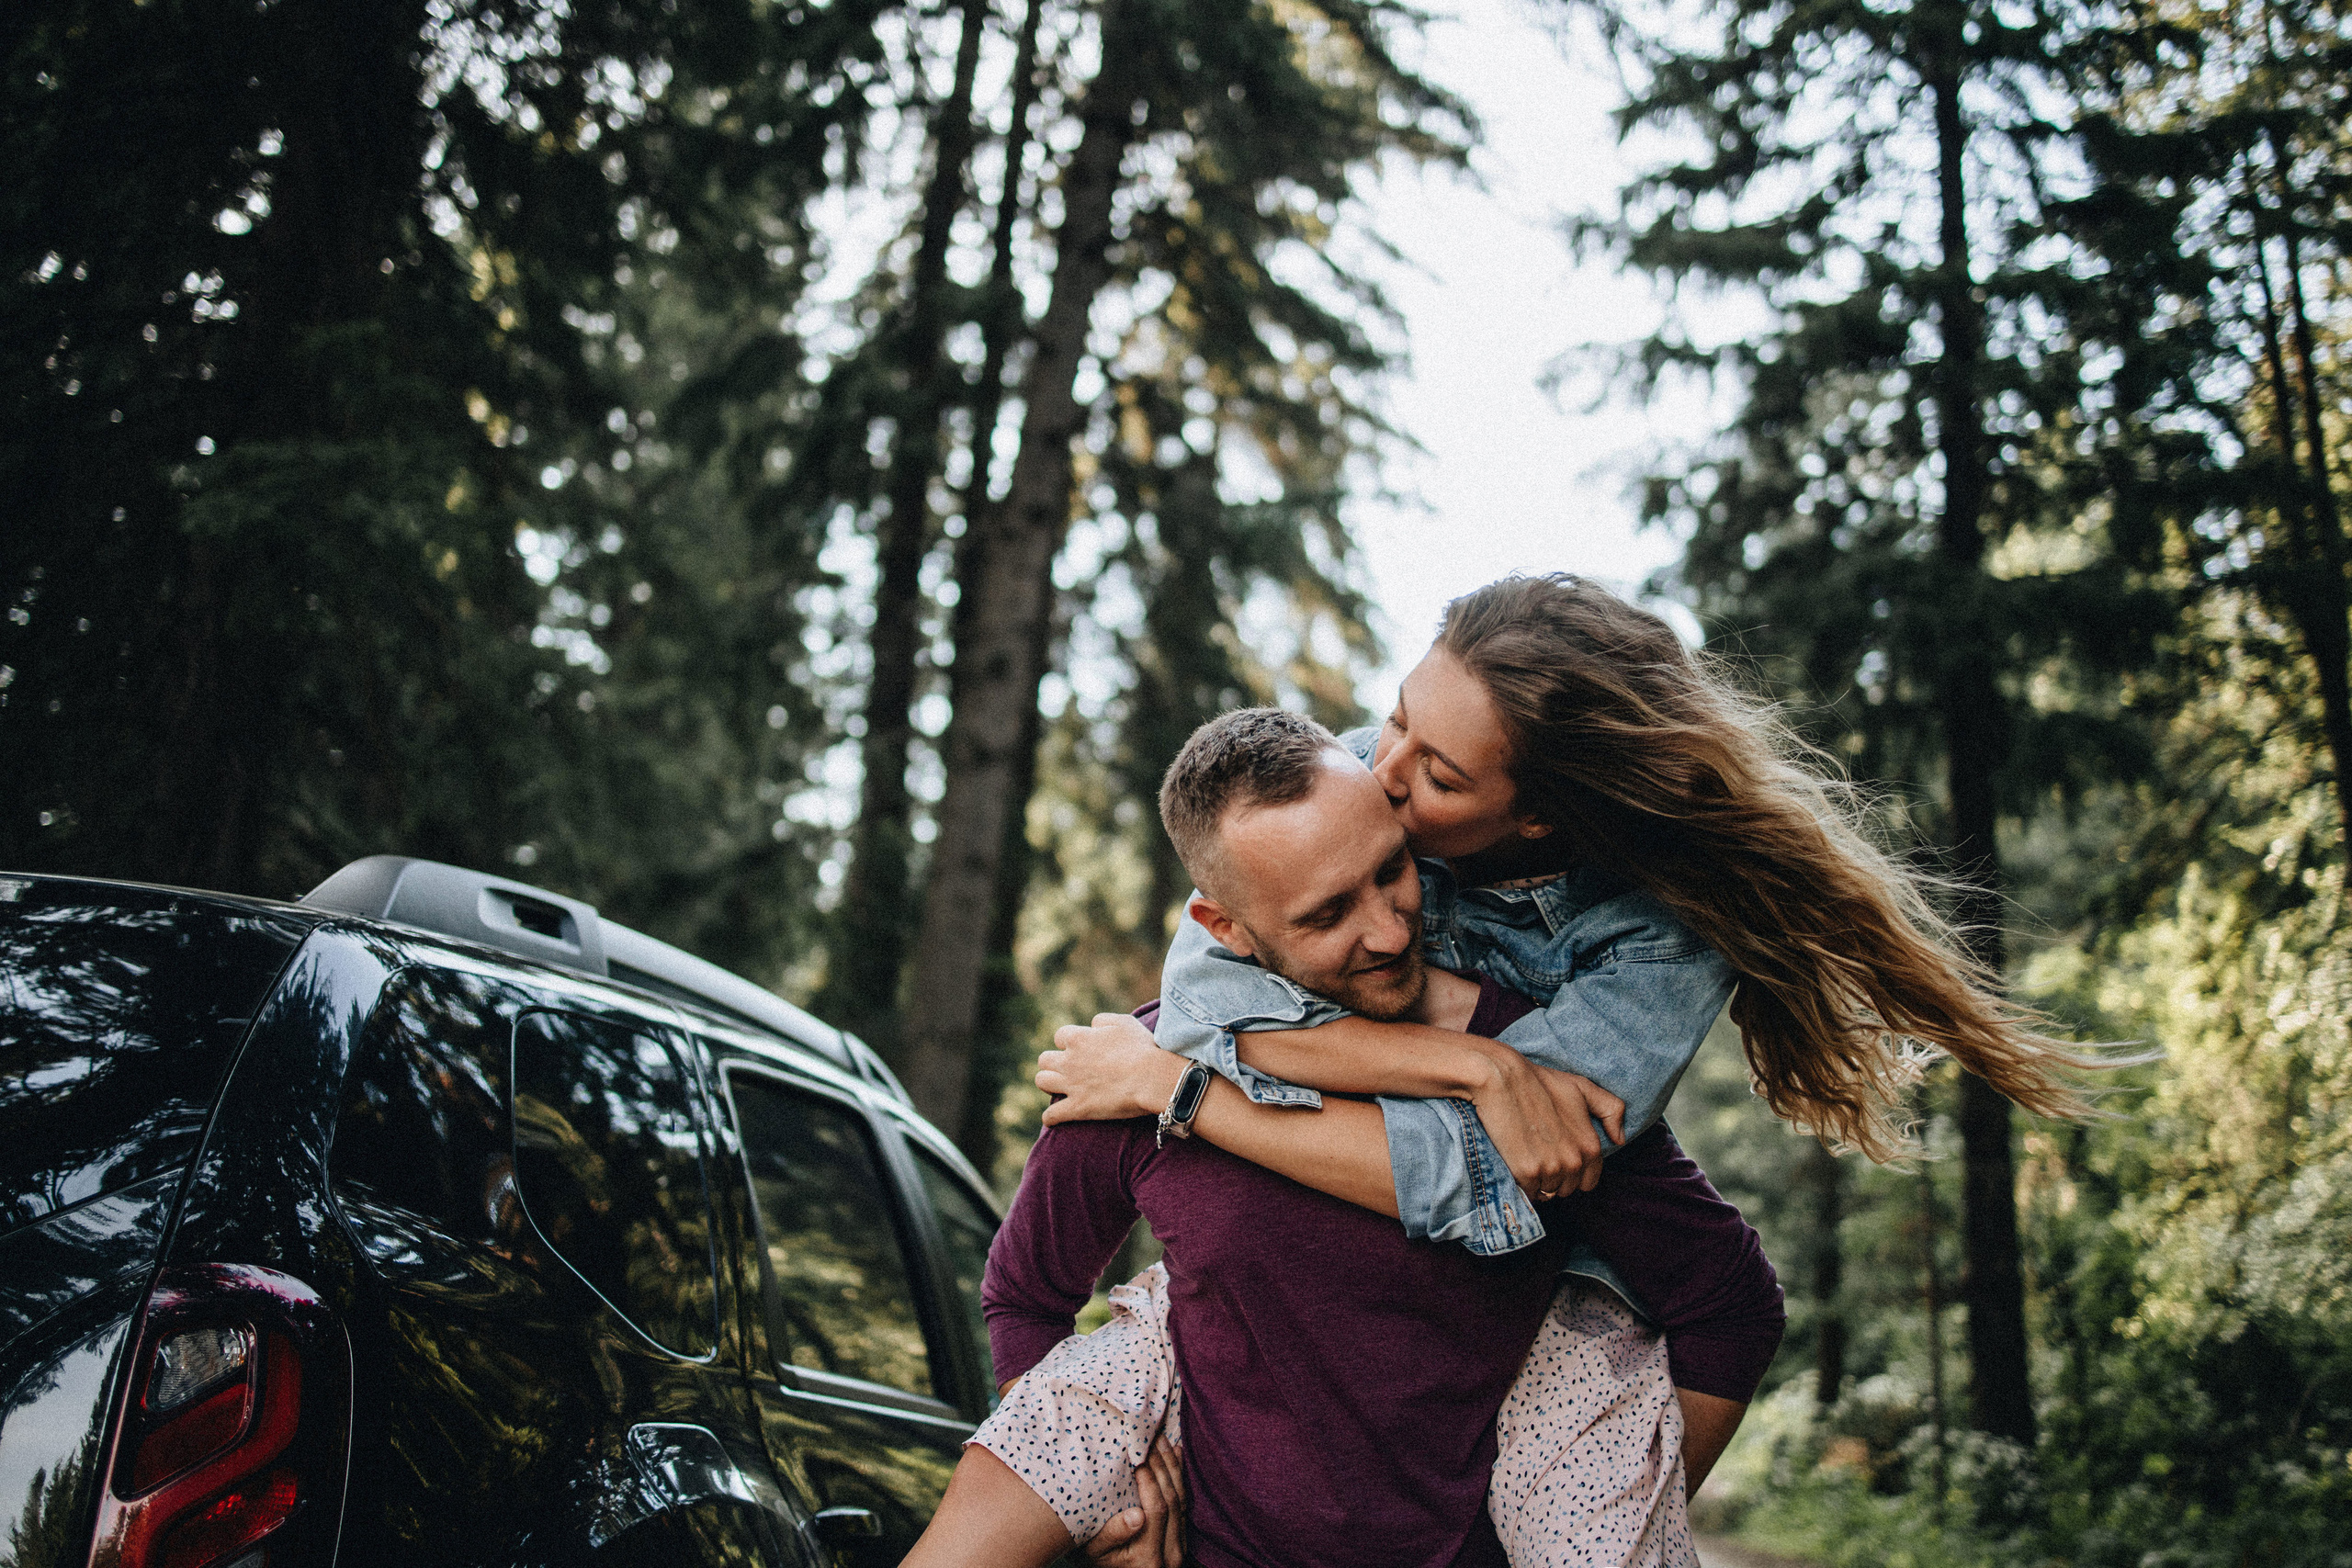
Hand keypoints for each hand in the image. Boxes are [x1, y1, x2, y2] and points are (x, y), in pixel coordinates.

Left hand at [1039, 1014, 1189, 1125]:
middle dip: (1054, 1063)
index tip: (1081, 1049)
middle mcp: (1068, 1060)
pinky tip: (1054, 1118)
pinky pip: (1051, 1115)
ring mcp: (1071, 1085)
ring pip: (1042, 1081)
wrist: (1152, 1077)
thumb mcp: (1123, 1022)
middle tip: (1068, 1069)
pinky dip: (1051, 1117)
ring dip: (1049, 1083)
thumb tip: (1092, 1027)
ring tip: (1059, 1088)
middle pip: (1044, 1059)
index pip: (1060, 1036)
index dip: (1070, 1043)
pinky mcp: (1077, 1108)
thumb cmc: (1142, 1048)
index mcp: (1078, 1038)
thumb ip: (1102, 1021)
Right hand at [1083, 1438, 1185, 1565]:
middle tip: (1151, 1437)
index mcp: (1149, 1558)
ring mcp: (1179, 1548)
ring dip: (1172, 1466)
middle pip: (1172, 1501)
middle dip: (1161, 1466)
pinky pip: (1185, 1503)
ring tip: (1161, 1440)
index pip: (1156, 1509)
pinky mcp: (1182, 1539)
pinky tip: (1175, 1454)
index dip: (1149, 1478)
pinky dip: (1180, 1476)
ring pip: (1182, 1500)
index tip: (1138, 1452)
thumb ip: (1113, 1535)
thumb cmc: (1096, 1561)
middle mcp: (1170, 1555)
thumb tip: (1136, 1516)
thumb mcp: (1094, 1551)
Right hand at [1470, 1053, 1625, 1199]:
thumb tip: (1620, 1139)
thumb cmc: (1540, 1082)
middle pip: (1567, 1189)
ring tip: (1527, 1155)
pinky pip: (1528, 1192)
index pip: (1589, 1181)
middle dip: (1556, 1178)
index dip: (1573, 1172)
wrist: (1502, 1079)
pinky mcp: (1527, 1172)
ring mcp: (1551, 1169)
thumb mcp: (1582, 1088)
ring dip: (1538, 1181)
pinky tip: (1515, 1161)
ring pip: (1548, 1193)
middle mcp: (1575, 1161)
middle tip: (1539, 1153)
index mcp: (1590, 1146)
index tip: (1557, 1156)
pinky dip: (1522, 1182)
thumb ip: (1610, 1110)